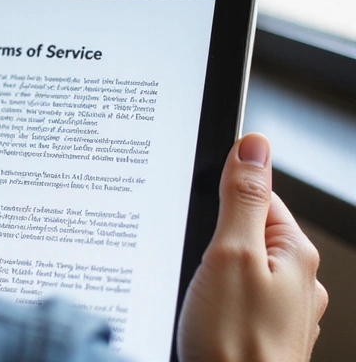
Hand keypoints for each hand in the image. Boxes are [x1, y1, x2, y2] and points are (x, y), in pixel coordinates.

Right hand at [178, 133, 327, 361]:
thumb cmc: (234, 343)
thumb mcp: (231, 254)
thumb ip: (243, 198)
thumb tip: (254, 145)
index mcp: (294, 253)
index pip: (261, 196)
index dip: (224, 194)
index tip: (197, 204)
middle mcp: (296, 281)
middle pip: (248, 232)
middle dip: (214, 235)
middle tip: (192, 255)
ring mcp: (279, 310)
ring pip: (239, 268)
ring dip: (212, 270)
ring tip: (194, 288)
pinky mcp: (259, 332)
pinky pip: (237, 298)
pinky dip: (216, 297)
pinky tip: (202, 311)